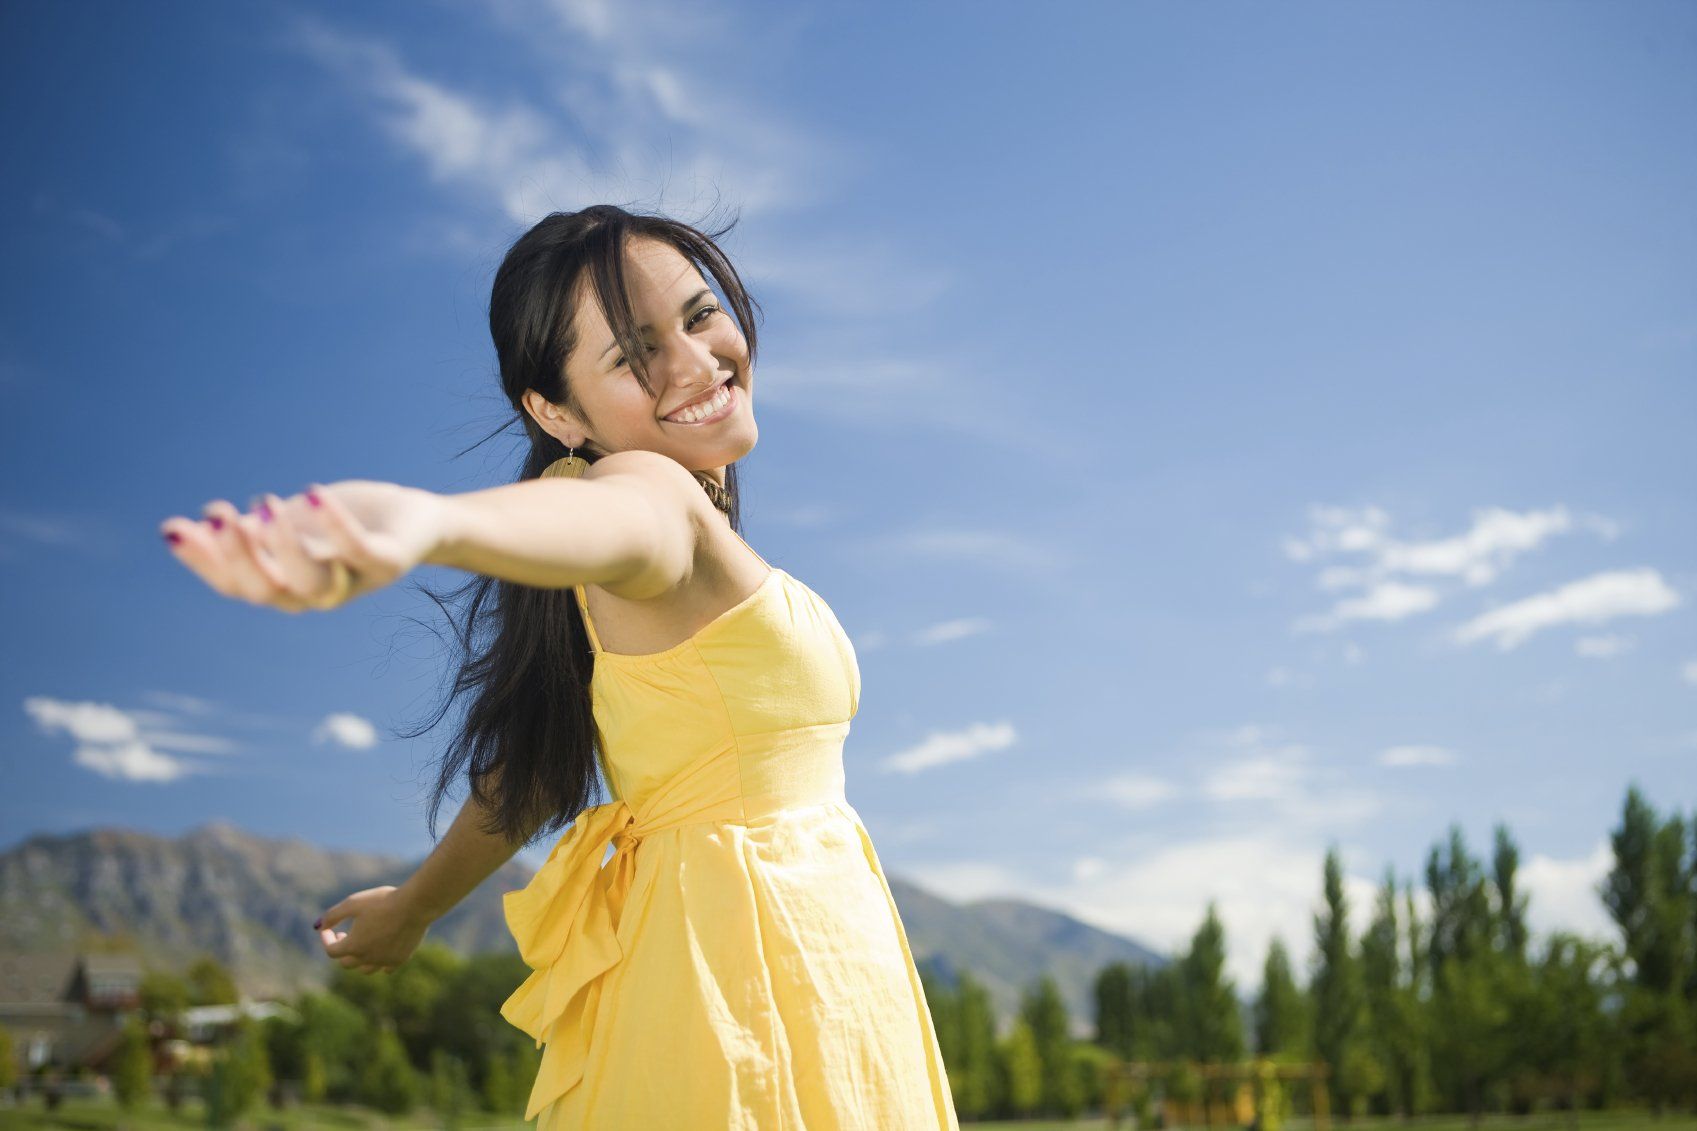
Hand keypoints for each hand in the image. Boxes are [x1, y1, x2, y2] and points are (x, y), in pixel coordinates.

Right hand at [160, 480, 448, 612]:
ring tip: (263, 503)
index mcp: (286, 586)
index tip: (173, 529)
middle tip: (218, 514)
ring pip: (314, 583)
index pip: (236, 586)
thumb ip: (241, 532)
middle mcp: (317, 593)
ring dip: (283, 547)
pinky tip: (312, 492)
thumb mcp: (284, 526)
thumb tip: (173, 529)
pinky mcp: (388, 563)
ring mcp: (355, 581)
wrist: (413, 520)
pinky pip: (361, 552)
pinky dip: (336, 527)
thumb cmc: (340, 524)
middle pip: (270, 592)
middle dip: (239, 557)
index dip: (204, 562)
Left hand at [315, 885, 429, 974]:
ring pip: (365, 969)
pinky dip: (380, 961)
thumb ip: (333, 915)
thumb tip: (319, 925)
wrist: (415, 905)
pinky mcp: (400, 959)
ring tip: (363, 941)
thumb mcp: (353, 902)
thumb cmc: (383, 901)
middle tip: (345, 932)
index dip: (327, 939)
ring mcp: (384, 961)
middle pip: (346, 963)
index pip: (331, 951)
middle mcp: (367, 958)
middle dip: (342, 949)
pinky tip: (381, 948)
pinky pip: (386, 968)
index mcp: (353, 946)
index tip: (330, 928)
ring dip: (359, 958)